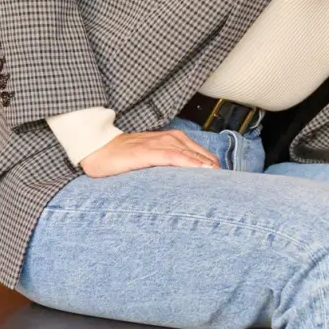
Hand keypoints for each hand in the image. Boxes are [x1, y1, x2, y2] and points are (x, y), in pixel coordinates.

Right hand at [80, 128, 222, 176]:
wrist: (97, 149)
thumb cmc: (124, 157)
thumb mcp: (152, 161)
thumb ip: (170, 167)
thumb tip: (188, 186)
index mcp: (173, 140)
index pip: (203, 156)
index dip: (216, 171)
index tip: (229, 187)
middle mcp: (170, 139)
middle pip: (202, 156)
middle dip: (217, 172)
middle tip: (230, 190)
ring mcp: (158, 144)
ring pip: (191, 155)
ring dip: (208, 168)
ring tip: (222, 183)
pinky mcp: (147, 152)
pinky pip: (173, 157)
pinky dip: (189, 164)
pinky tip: (200, 172)